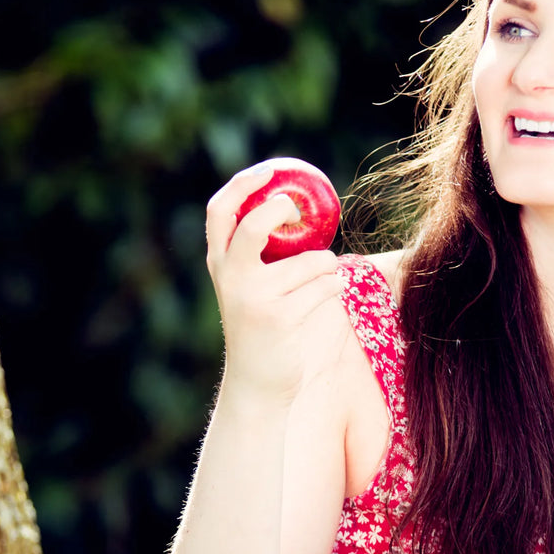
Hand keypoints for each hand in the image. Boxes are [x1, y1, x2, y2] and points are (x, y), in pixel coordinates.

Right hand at [205, 164, 343, 402]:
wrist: (258, 383)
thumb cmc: (263, 327)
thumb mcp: (249, 287)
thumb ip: (260, 254)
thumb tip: (297, 209)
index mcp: (220, 264)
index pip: (219, 211)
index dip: (243, 184)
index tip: (270, 170)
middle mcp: (231, 278)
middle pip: (253, 225)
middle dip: (280, 210)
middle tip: (298, 212)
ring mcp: (255, 298)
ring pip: (311, 260)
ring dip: (328, 266)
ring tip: (323, 281)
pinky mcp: (281, 318)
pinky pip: (325, 287)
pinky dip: (334, 287)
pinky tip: (326, 299)